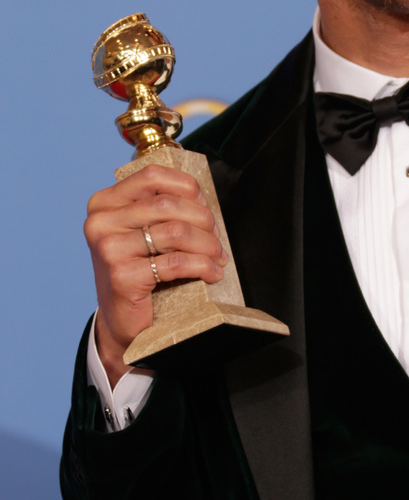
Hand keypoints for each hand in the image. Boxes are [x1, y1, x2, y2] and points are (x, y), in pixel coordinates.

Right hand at [84, 165, 226, 384]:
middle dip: (203, 220)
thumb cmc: (139, 273)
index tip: (205, 207)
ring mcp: (108, 248)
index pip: (153, 175)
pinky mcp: (122, 276)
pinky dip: (202, 266)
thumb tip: (202, 198)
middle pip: (167, 204)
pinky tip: (211, 273)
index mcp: (104, 203)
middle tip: (216, 239)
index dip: (188, 188)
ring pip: (175, 231)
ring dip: (207, 245)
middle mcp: (100, 222)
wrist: (123, 323)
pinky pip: (176, 262)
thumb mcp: (144, 232)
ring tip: (217, 257)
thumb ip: (162, 209)